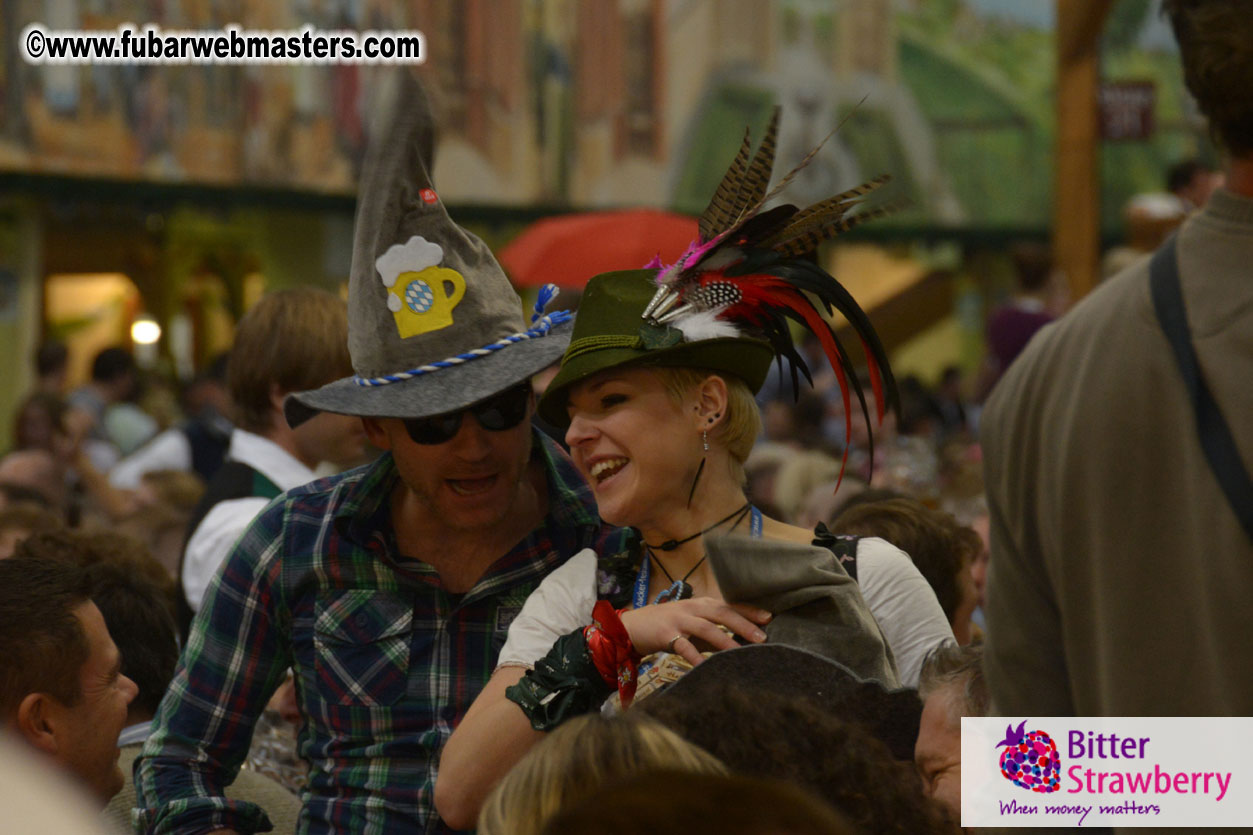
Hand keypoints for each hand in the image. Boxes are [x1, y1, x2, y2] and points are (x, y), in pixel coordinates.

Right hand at [619, 598, 770, 666]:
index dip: (749, 611)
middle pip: (722, 613)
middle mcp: (692, 608)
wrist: (631, 627)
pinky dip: (695, 657)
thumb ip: (712, 633)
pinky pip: (684, 647)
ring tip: (740, 652)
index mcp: (701, 604)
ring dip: (725, 640)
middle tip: (763, 637)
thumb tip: (738, 643)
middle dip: (743, 624)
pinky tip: (705, 667)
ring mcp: (679, 620)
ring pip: (706, 628)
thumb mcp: (691, 625)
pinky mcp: (666, 634)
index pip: (729, 605)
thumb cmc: (666, 626)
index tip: (769, 618)